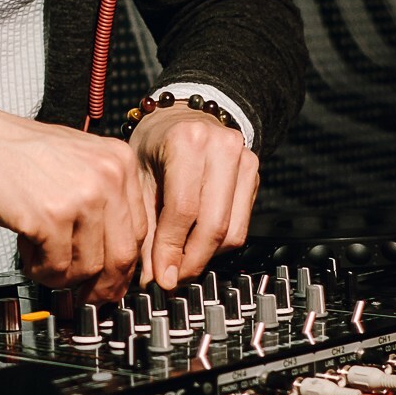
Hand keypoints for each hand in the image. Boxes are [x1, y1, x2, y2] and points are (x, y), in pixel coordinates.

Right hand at [0, 107, 148, 303]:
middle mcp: (108, 177)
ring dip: (63, 275)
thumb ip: (105, 200)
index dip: (125, 264)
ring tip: (42, 255)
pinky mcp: (51, 217)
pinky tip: (28, 249)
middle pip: (123, 255)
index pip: (140, 230)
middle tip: (87, 296)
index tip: (112, 280)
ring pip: (89, 267)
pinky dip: (40, 269)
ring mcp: (82, 197)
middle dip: (104, 285)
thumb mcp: (81, 162)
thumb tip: (117, 258)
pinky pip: (56, 268)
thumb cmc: (23, 154)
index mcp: (120, 162)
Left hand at [129, 103, 259, 289]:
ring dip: (206, 256)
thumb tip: (152, 276)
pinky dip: (220, 243)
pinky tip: (198, 243)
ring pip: (232, 230)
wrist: (185, 115)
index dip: (171, 249)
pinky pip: (242, 224)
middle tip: (173, 278)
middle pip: (214, 224)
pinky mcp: (255, 173)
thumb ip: (145, 226)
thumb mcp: (140, 176)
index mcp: (187, 141)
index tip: (161, 277)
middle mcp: (221, 147)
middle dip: (192, 260)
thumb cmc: (157, 144)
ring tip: (182, 262)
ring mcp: (244, 158)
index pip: (183, 209)